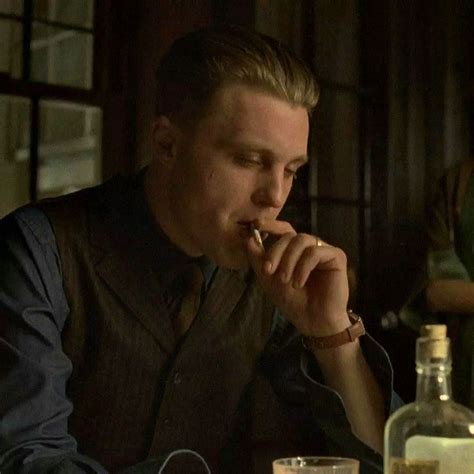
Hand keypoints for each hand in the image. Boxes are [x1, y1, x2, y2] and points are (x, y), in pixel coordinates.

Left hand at [246, 219, 349, 336]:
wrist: (313, 322)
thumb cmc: (293, 302)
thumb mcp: (268, 279)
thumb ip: (258, 258)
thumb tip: (248, 237)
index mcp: (295, 250)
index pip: (284, 229)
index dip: (271, 225)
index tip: (257, 226)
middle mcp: (310, 246)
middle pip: (289, 235)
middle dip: (275, 252)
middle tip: (268, 271)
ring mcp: (323, 250)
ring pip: (302, 240)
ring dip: (288, 260)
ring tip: (285, 281)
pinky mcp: (336, 257)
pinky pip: (315, 252)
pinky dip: (303, 267)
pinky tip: (299, 283)